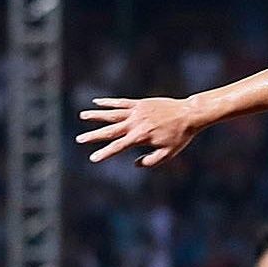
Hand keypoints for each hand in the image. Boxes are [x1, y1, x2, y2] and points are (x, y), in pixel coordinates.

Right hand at [77, 96, 202, 166]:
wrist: (189, 114)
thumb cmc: (180, 136)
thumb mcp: (168, 153)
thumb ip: (151, 161)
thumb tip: (135, 164)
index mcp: (140, 138)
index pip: (118, 147)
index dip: (104, 153)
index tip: (93, 158)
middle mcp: (135, 124)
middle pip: (109, 131)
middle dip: (93, 136)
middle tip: (79, 139)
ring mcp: (136, 112)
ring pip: (111, 114)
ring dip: (96, 115)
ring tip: (82, 116)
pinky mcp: (139, 103)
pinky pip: (120, 102)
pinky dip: (108, 102)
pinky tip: (96, 102)